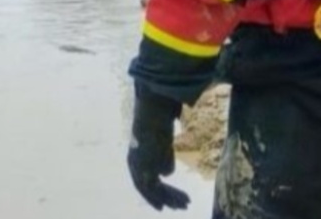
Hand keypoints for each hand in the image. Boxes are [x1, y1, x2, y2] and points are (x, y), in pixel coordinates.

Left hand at [127, 86, 190, 210]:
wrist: (152, 114)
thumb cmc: (158, 121)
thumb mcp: (161, 140)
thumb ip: (163, 155)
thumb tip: (167, 174)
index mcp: (134, 158)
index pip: (143, 180)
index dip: (153, 192)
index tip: (164, 201)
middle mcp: (135, 166)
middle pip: (148, 188)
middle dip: (164, 197)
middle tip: (177, 206)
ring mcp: (140, 169)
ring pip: (155, 190)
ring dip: (171, 198)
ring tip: (185, 203)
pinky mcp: (148, 170)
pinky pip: (161, 189)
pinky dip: (173, 195)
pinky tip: (184, 198)